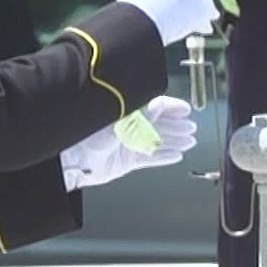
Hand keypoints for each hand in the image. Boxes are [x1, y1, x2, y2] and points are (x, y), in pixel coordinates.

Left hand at [60, 96, 195, 191]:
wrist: (74, 160)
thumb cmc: (88, 135)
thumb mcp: (118, 122)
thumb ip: (141, 115)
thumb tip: (160, 105)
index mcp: (126, 112)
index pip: (154, 107)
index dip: (172, 108)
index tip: (186, 109)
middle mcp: (128, 127)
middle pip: (158, 125)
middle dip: (176, 126)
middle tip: (192, 128)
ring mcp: (128, 144)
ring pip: (157, 141)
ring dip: (174, 141)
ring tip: (189, 141)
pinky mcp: (127, 161)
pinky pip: (150, 158)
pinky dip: (164, 157)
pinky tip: (177, 155)